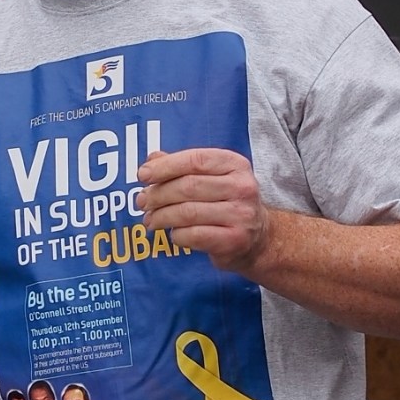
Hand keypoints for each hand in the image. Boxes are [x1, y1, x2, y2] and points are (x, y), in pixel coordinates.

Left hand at [136, 149, 269, 271]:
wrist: (258, 239)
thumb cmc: (226, 202)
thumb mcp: (210, 177)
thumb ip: (182, 166)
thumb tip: (152, 158)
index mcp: (235, 164)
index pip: (195, 159)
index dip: (165, 166)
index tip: (142, 174)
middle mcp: (242, 187)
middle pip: (188, 186)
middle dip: (158, 194)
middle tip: (141, 201)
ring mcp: (241, 215)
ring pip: (188, 212)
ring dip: (161, 216)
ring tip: (149, 219)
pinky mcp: (234, 240)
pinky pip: (193, 235)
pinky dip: (176, 234)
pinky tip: (172, 233)